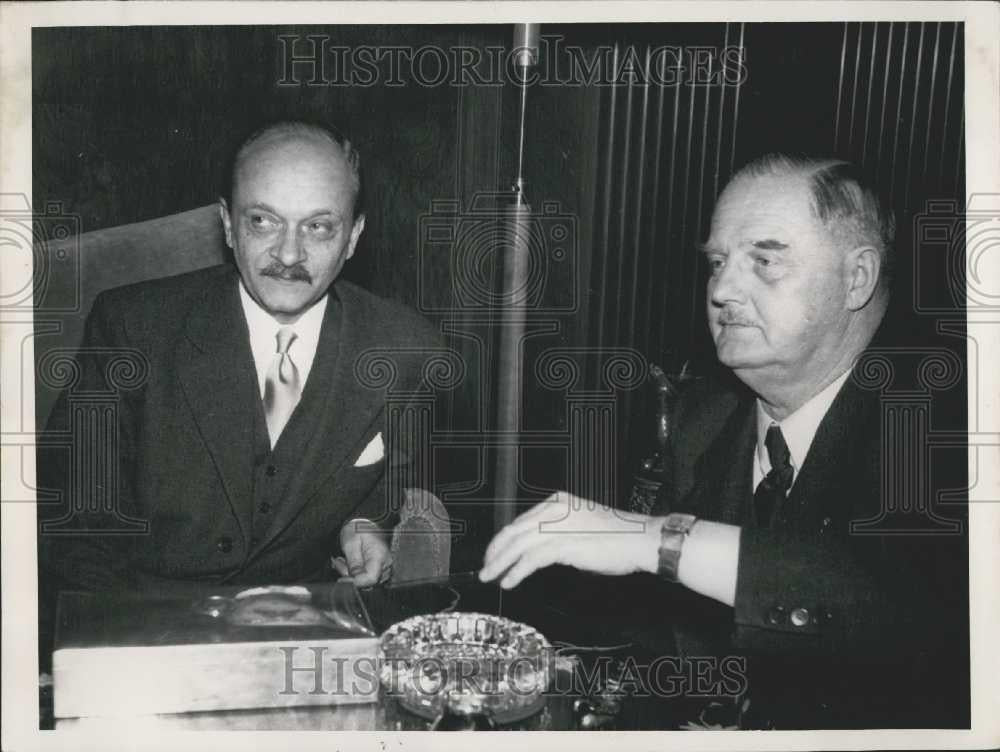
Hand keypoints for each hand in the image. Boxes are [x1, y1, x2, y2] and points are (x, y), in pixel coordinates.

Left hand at [332, 518, 391, 586]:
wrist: (365, 522)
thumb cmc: (359, 529)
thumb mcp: (351, 543)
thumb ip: (354, 563)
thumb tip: (354, 580)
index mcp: (380, 556)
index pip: (370, 579)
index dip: (355, 582)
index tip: (342, 579)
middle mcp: (385, 565)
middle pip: (367, 583)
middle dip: (350, 576)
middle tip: (340, 562)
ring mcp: (382, 569)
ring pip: (364, 582)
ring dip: (350, 574)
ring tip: (343, 560)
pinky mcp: (377, 571)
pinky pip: (364, 579)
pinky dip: (354, 573)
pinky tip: (349, 563)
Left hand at [479, 491, 663, 588]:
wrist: (640, 540)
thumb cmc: (618, 536)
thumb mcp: (582, 525)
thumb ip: (560, 530)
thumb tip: (538, 548)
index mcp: (558, 501)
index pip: (521, 521)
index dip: (504, 539)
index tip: (496, 553)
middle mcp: (554, 509)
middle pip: (514, 531)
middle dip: (495, 551)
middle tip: (485, 567)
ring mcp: (558, 526)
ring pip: (518, 546)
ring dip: (500, 564)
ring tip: (490, 576)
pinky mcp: (563, 544)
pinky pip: (531, 560)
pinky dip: (516, 572)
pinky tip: (509, 581)